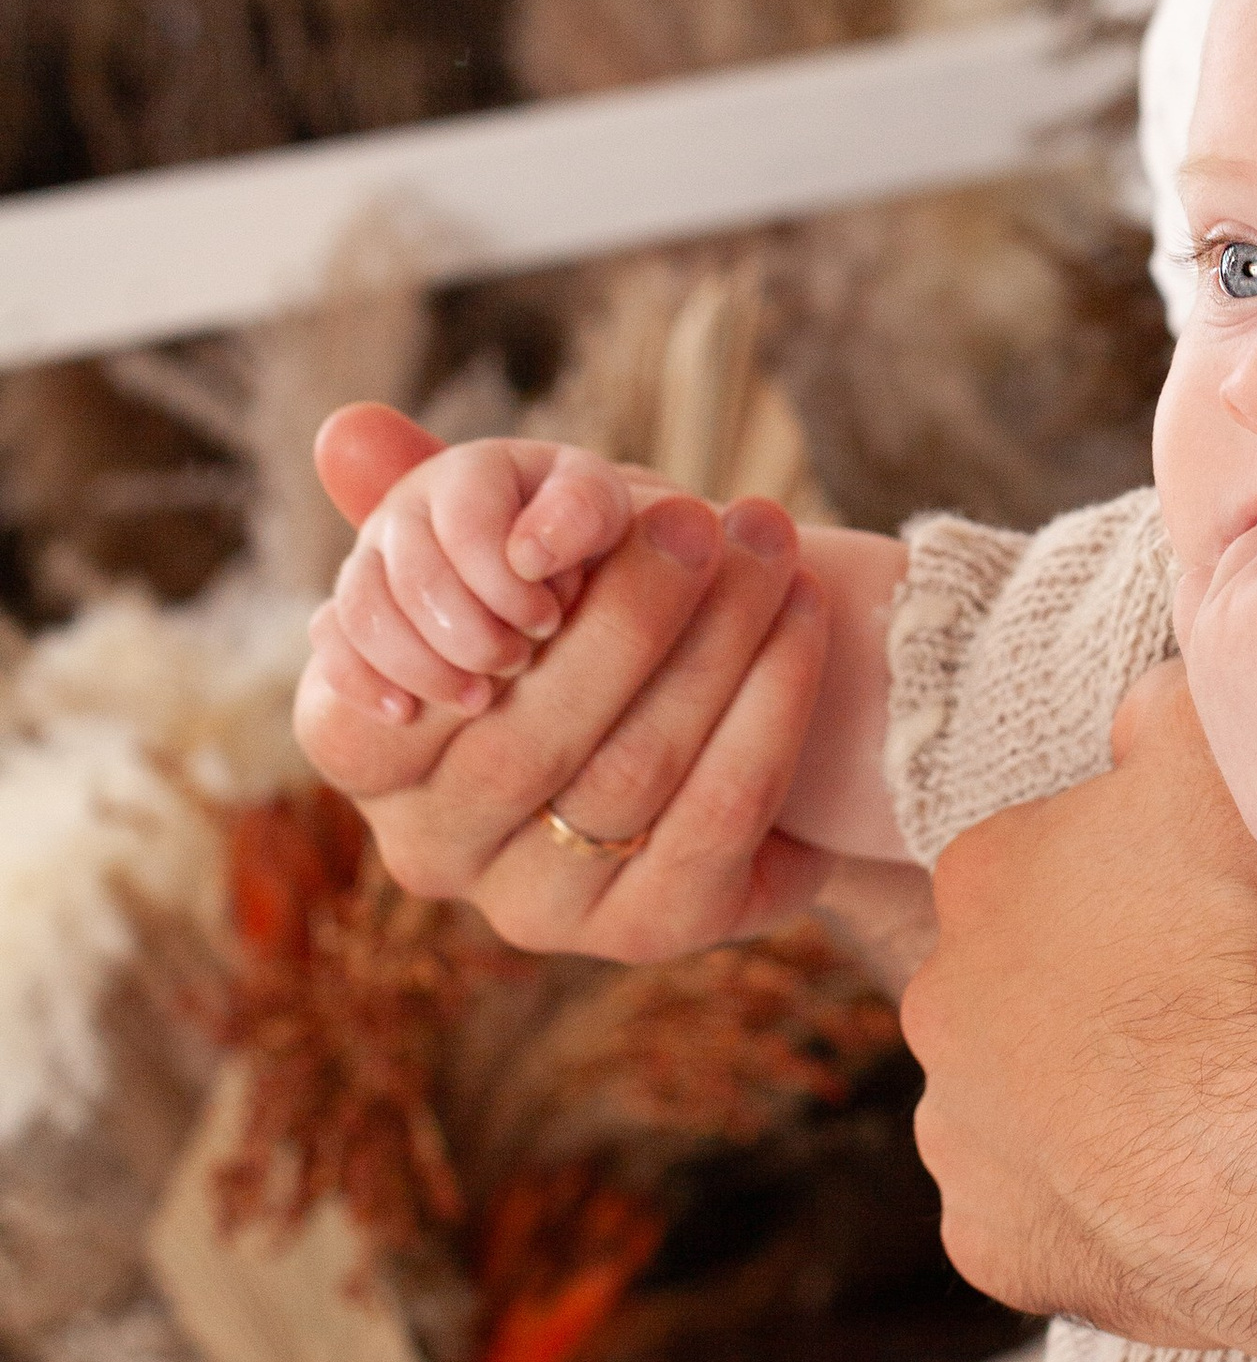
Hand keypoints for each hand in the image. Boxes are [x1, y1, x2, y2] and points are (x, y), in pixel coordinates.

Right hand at [294, 406, 835, 960]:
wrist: (716, 720)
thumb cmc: (581, 619)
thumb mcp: (507, 551)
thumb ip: (423, 501)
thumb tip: (346, 429)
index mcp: (373, 763)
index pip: (365, 721)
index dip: (456, 631)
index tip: (542, 549)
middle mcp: (436, 854)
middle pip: (524, 738)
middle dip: (629, 611)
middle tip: (703, 516)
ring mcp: (540, 910)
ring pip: (631, 770)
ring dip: (717, 643)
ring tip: (772, 544)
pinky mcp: (652, 932)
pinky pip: (719, 815)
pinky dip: (771, 705)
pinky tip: (806, 618)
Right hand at [306, 417, 653, 722]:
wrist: (559, 566)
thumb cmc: (584, 541)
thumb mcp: (603, 513)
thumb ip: (583, 511)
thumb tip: (529, 554)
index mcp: (469, 471)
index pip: (467, 525)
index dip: (507, 584)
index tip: (549, 620)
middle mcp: (406, 508)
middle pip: (413, 577)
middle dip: (471, 632)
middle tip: (521, 661)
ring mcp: (370, 562)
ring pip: (363, 614)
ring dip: (422, 665)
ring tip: (479, 696)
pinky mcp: (348, 617)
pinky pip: (328, 646)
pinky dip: (361, 682)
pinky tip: (403, 712)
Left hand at [904, 663, 1256, 1353]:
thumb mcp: (1234, 751)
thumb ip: (1170, 705)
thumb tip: (1142, 713)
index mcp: (983, 874)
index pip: (1049, 855)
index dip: (1138, 877)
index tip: (1208, 905)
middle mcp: (940, 1005)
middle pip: (1024, 979)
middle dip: (1100, 988)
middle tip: (1216, 1003)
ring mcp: (961, 1139)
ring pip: (1024, 1099)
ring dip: (1094, 1098)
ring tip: (1212, 1105)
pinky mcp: (996, 1251)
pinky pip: (1048, 1214)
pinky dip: (1107, 1203)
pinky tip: (1189, 1190)